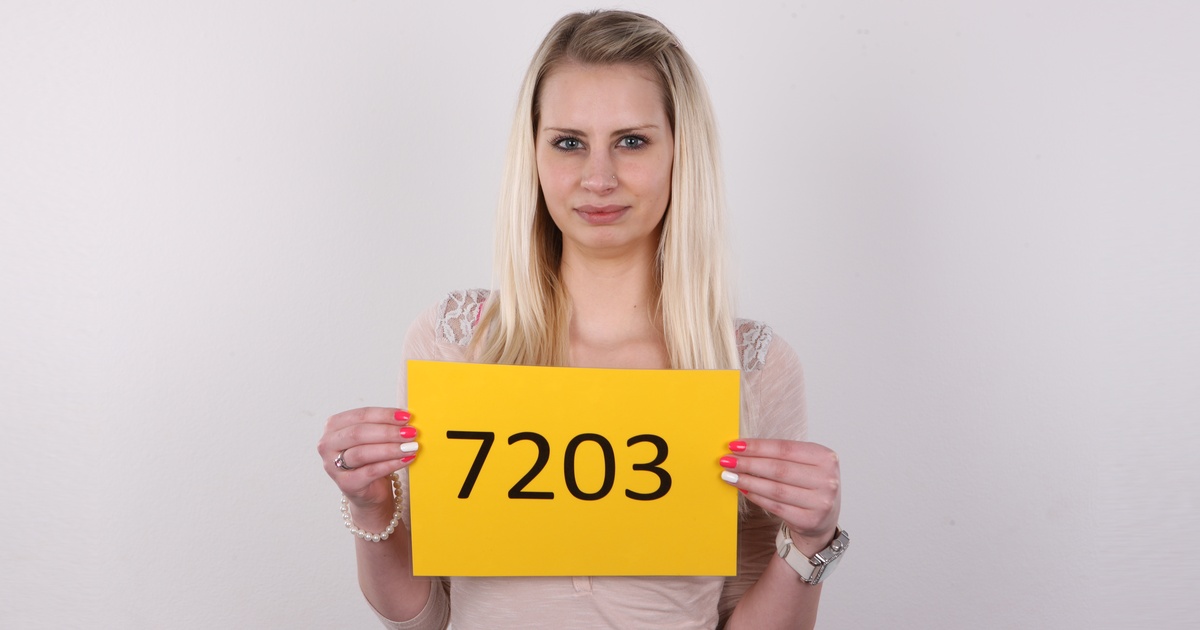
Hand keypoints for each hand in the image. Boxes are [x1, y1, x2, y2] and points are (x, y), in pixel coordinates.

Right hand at [317, 407, 419, 520]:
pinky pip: (370, 472)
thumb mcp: (374, 438)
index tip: (406, 417)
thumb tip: (406, 418)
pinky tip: (406, 460)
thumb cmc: (371, 459)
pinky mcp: (346, 484)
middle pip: (358, 433)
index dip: (384, 415)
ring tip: (411, 447)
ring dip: (390, 449)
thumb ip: (383, 426)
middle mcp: (328, 444)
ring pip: (363, 453)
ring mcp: (333, 465)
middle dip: (388, 432)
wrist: (369, 490)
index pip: (360, 415)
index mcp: (333, 426)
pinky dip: (391, 464)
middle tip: (410, 432)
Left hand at [719, 439, 840, 552]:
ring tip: (729, 475)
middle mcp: (827, 479)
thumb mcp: (805, 464)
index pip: (785, 448)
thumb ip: (780, 455)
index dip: (757, 447)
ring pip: (775, 489)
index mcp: (826, 457)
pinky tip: (742, 489)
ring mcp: (820, 502)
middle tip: (727, 460)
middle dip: (748, 463)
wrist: (822, 520)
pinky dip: (755, 497)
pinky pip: (775, 506)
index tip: (735, 445)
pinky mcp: (809, 520)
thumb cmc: (809, 485)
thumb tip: (742, 448)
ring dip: (747, 481)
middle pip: (778, 469)